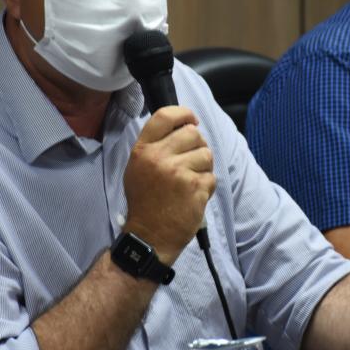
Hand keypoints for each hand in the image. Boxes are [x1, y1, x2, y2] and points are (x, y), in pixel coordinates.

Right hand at [123, 106, 215, 264]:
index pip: (165, 116)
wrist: (149, 236)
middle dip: (198, 145)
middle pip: (192, 133)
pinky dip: (206, 187)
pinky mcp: (194, 188)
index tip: (192, 120)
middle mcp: (159, 158)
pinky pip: (211, 177)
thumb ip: (156, 145)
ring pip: (206, 154)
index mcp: (143, 150)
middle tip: (191, 161)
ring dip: (204, 168)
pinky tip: (193, 197)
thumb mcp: (138, 168)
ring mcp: (178, 172)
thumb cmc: (145, 202)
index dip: (184, 113)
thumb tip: (185, 125)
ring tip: (191, 182)